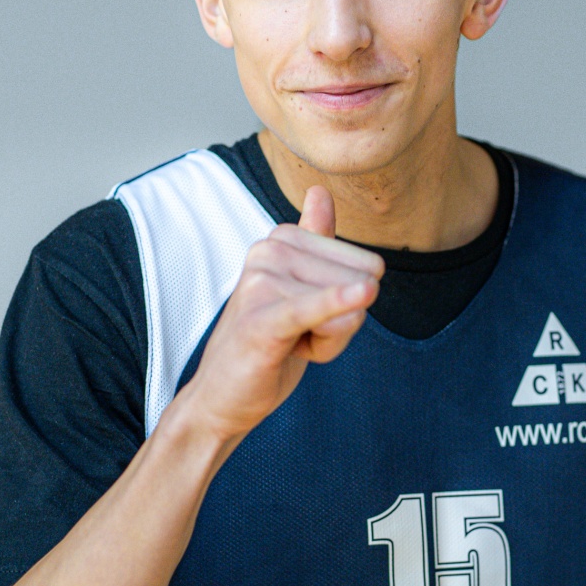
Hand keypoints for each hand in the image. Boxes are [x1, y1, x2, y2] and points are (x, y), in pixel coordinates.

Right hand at [181, 186, 383, 441]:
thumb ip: (313, 240)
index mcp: (281, 239)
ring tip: (288, 347)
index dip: (348, 304)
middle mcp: (269, 250)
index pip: (362, 266)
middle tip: (299, 338)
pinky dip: (337, 305)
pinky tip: (362, 295)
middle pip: (357, 283)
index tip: (311, 318)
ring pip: (345, 310)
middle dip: (341, 325)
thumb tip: (320, 189)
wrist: (223, 396)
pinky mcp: (261, 320)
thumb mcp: (297, 288)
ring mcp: (261, 282)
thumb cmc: (267, 342)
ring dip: (328, 344)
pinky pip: (310, 309)